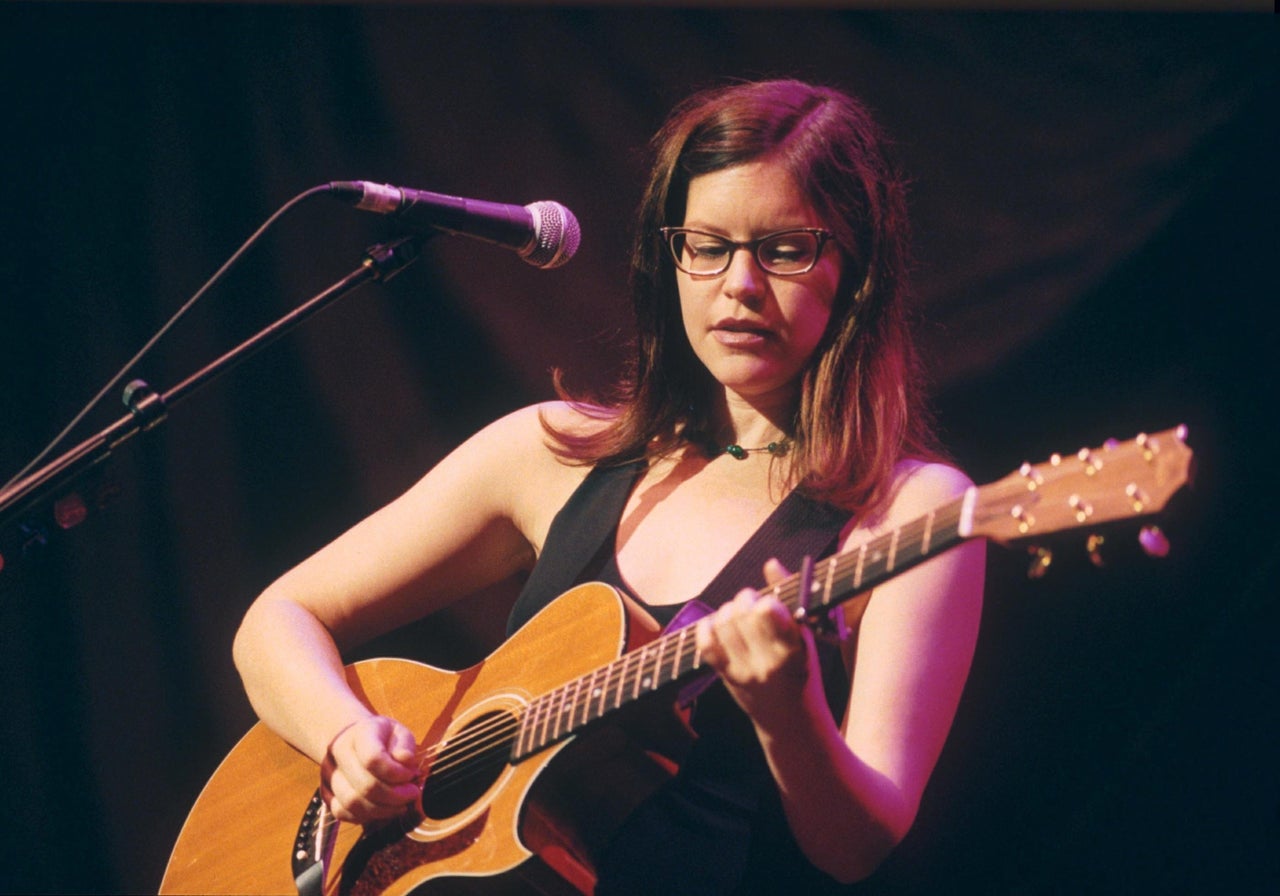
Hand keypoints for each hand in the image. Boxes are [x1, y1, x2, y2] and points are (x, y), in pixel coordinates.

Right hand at [320, 715, 420, 823]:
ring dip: (382, 810)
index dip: (396, 774)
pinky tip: (383, 809)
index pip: (373, 759)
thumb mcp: (400, 733)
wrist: (353, 738)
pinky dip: (365, 816)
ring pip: (352, 803)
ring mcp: (328, 773)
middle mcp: (337, 752)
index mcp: (358, 733)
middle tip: (411, 794)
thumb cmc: (383, 738)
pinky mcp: (325, 792)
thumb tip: (405, 760)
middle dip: (394, 796)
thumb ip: (405, 746)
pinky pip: (342, 813)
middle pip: (365, 786)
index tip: (411, 775)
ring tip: (401, 805)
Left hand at [695, 559, 822, 730]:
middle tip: (750, 603)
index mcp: (793, 650)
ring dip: (727, 611)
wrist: (791, 722)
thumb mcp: (806, 638)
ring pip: (722, 624)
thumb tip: (771, 562)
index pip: (766, 611)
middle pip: (740, 613)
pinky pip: (707, 645)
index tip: (767, 603)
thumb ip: (789, 596)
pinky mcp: (728, 678)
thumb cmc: (802, 672)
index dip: (763, 601)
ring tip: (737, 615)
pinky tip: (715, 625)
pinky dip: (707, 628)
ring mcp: (745, 672)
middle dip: (743, 600)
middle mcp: (768, 662)